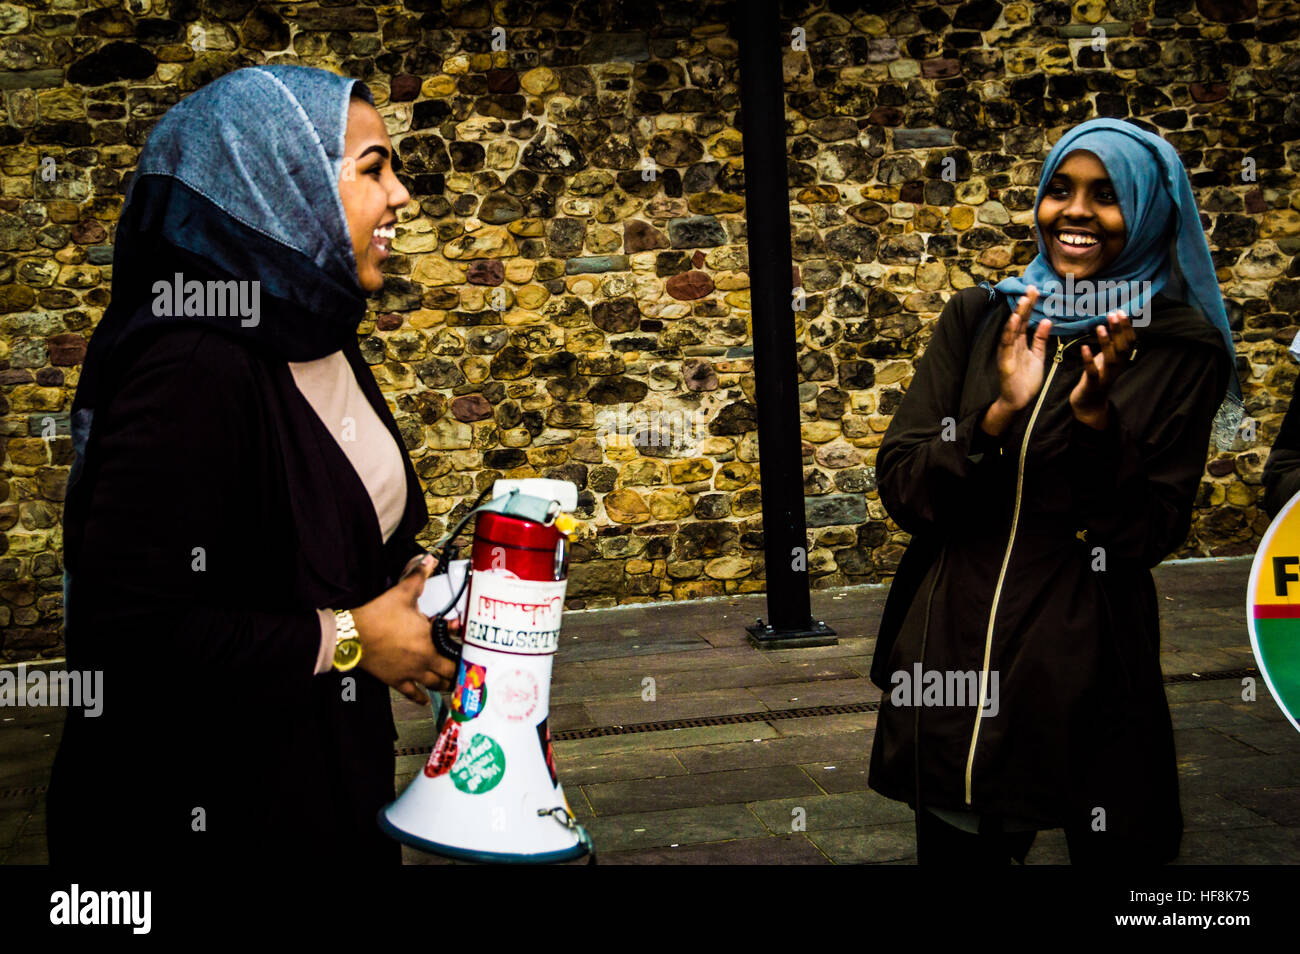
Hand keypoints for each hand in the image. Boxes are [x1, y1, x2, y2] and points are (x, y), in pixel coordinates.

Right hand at [351, 554, 458, 704]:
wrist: (354, 636)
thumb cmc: (379, 616)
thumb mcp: (402, 593)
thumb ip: (418, 577)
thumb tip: (428, 560)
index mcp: (430, 640)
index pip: (455, 648)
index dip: (464, 647)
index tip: (470, 647)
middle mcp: (424, 660)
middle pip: (449, 671)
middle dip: (459, 670)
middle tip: (467, 670)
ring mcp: (410, 673)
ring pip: (435, 684)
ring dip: (446, 684)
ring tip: (453, 685)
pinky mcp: (396, 681)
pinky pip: (412, 693)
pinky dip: (420, 698)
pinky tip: (425, 701)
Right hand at [983, 286, 1050, 437]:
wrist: (1019, 401)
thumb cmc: (1026, 380)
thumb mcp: (1037, 356)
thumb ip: (1040, 339)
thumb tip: (1046, 320)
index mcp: (1020, 343)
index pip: (1025, 320)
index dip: (1030, 306)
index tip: (1036, 290)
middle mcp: (1012, 344)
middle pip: (1018, 320)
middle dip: (1025, 304)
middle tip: (1032, 287)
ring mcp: (1007, 352)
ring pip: (1012, 329)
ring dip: (1017, 313)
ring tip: (1024, 299)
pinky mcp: (1005, 361)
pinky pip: (1007, 344)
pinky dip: (1009, 331)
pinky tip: (1014, 319)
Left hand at [1070, 309, 1134, 429]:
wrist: (1090, 403)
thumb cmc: (1098, 375)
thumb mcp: (1107, 357)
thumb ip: (1112, 342)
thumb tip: (1114, 320)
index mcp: (1121, 359)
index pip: (1129, 341)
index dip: (1127, 327)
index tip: (1121, 312)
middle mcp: (1117, 367)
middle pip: (1122, 347)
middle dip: (1118, 330)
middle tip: (1113, 314)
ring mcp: (1106, 376)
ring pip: (1110, 358)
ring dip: (1105, 342)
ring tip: (1099, 327)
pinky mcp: (1093, 384)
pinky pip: (1092, 372)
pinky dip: (1089, 360)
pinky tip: (1084, 348)